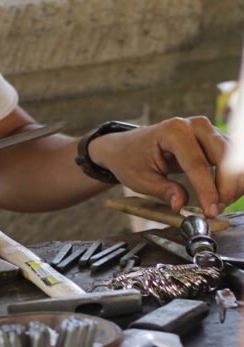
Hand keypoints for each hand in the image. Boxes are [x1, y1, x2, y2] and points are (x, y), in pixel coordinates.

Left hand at [89, 116, 239, 216]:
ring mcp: (206, 130)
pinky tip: (224, 194)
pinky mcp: (212, 139)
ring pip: (233, 156)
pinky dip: (232, 177)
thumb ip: (164, 191)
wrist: (125, 147)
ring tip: (219, 204)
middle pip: (224, 156)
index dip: (207, 190)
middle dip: (226, 186)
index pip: (197, 163)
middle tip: (218, 209)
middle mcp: (194, 125)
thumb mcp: (141, 180)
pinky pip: (231, 158)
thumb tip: (182, 205)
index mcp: (173, 131)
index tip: (211, 210)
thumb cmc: (131, 160)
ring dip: (232, 183)